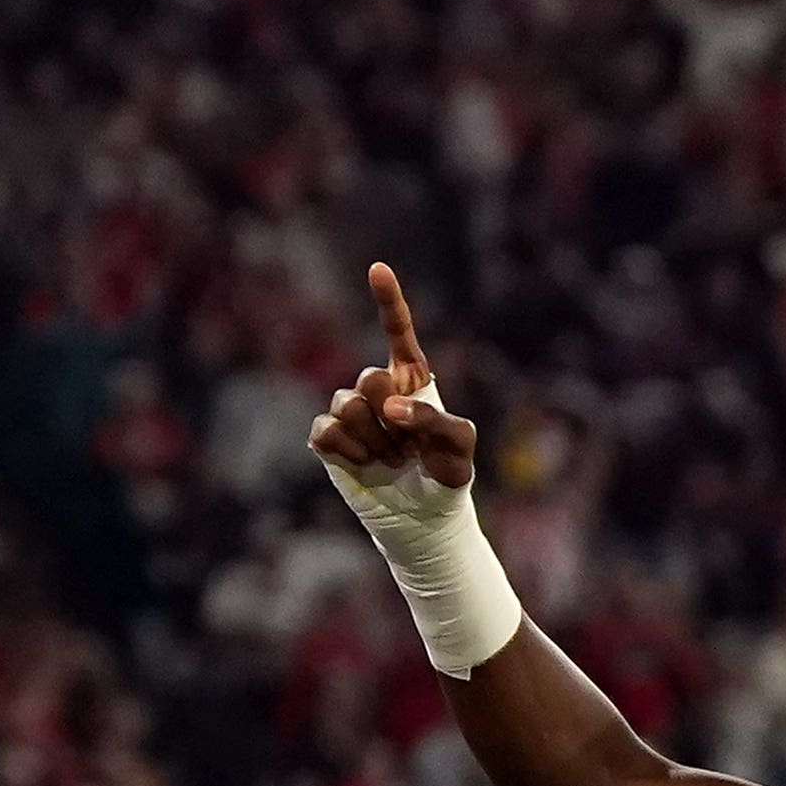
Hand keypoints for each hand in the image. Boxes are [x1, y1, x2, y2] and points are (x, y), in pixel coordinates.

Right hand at [308, 262, 480, 491]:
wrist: (424, 517)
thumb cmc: (447, 475)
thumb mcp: (458, 446)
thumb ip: (432, 420)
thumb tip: (389, 409)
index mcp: (411, 379)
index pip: (397, 332)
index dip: (388, 301)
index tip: (378, 268)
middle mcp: (378, 389)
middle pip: (369, 379)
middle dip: (390, 418)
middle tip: (407, 448)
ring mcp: (351, 412)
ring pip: (348, 408)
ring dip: (375, 443)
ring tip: (392, 460)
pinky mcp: (329, 438)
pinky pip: (327, 431)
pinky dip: (349, 453)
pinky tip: (365, 466)